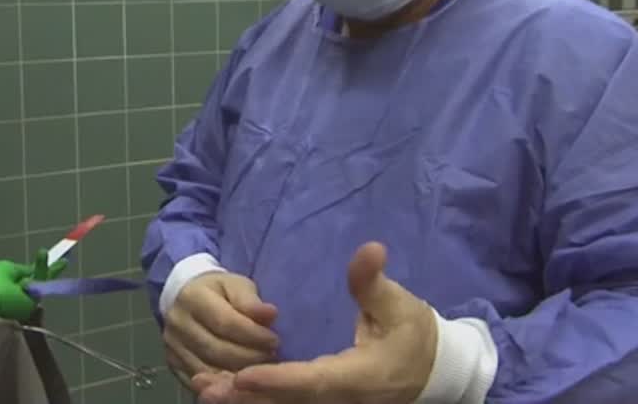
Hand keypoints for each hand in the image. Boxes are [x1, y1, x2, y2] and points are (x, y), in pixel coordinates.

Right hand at [0, 249, 69, 337]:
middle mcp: (25, 306)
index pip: (44, 278)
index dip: (52, 266)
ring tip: (36, 262)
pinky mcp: (3, 308)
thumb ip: (23, 270)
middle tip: (52, 258)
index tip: (64, 259)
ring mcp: (14, 309)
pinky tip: (20, 275)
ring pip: (26, 290)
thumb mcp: (8, 270)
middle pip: (36, 286)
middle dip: (42, 272)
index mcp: (30, 298)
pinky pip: (16, 294)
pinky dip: (19, 283)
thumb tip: (31, 272)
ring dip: (30, 277)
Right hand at [163, 272, 279, 390]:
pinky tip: (240, 378)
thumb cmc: (218, 291)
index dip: (253, 335)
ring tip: (258, 367)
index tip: (274, 340)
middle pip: (216, 349)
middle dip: (249, 357)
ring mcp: (172, 346)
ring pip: (208, 369)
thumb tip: (270, 314)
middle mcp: (178, 323)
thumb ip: (251, 301)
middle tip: (270, 355)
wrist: (185, 297)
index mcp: (193, 297)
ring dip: (238, 373)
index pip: (225, 322)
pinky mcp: (173, 364)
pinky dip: (222, 382)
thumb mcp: (236, 285)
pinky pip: (199, 381)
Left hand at [192, 243, 436, 403]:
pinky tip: (225, 392)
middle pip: (290, 403)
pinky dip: (256, 400)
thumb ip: (373, 282)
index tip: (243, 375)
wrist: (434, 370)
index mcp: (359, 376)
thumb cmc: (415, 334)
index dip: (279, 381)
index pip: (315, 382)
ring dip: (244, 402)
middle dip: (247, 397)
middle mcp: (343, 400)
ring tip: (203, 387)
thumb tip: (369, 249)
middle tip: (206, 385)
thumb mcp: (398, 304)